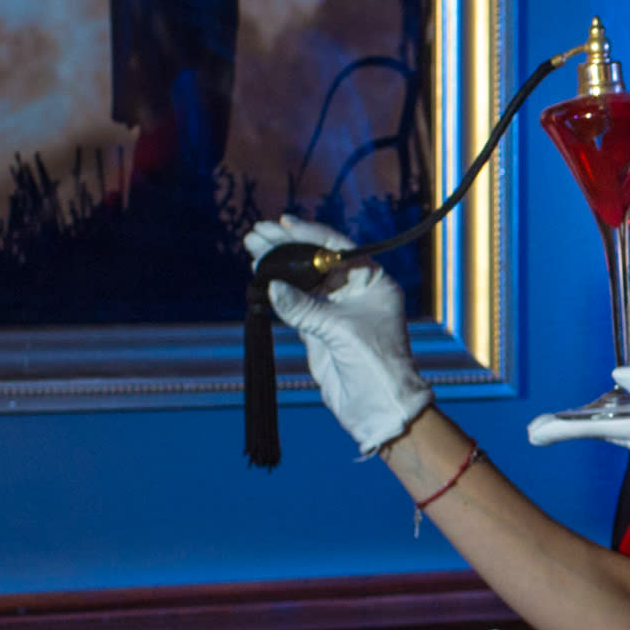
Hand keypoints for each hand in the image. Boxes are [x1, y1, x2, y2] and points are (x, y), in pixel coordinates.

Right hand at [245, 217, 430, 456]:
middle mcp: (355, 290)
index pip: (338, 248)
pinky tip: (258, 276)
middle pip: (316, 260)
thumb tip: (270, 285)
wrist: (377, 405)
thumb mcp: (339, 331)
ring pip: (303, 280)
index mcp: (373, 282)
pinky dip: (276, 290)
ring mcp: (336, 308)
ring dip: (277, 265)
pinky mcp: (320, 327)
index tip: (283, 223)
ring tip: (251, 248)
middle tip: (256, 233)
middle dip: (286, 247)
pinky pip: (295, 302)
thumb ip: (304, 308)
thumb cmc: (374, 363)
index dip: (309, 235)